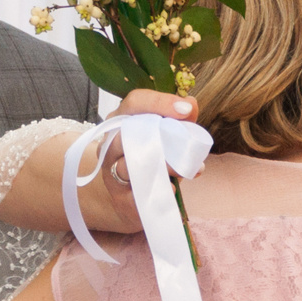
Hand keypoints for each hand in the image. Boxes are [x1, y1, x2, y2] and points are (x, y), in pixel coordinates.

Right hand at [78, 90, 201, 233]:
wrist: (131, 196)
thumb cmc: (149, 159)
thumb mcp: (164, 137)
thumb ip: (179, 121)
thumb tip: (190, 104)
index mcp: (121, 121)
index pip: (134, 103)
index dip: (159, 103)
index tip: (186, 110)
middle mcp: (111, 144)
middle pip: (127, 133)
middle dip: (161, 138)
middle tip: (187, 145)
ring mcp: (112, 172)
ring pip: (128, 165)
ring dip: (162, 166)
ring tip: (184, 170)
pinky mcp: (121, 198)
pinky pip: (136, 193)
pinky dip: (156, 190)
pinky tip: (172, 188)